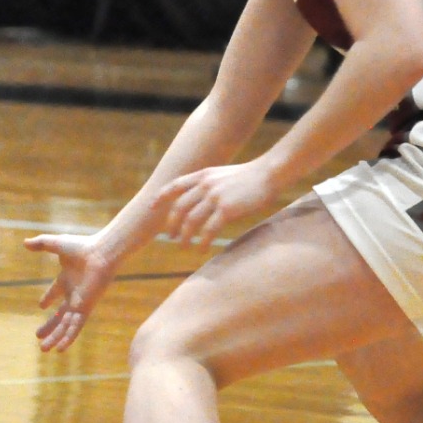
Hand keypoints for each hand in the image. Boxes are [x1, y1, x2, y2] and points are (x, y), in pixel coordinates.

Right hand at [22, 232, 120, 351]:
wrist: (101, 253)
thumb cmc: (82, 246)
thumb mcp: (56, 244)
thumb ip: (40, 243)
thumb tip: (24, 242)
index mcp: (67, 279)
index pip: (55, 292)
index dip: (48, 298)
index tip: (41, 305)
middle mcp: (74, 294)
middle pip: (59, 315)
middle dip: (49, 326)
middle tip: (38, 336)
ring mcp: (79, 303)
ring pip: (65, 325)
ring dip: (55, 338)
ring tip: (43, 349)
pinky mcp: (85, 309)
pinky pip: (75, 327)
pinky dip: (68, 338)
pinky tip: (60, 349)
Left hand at [154, 160, 280, 246]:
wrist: (270, 173)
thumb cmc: (251, 176)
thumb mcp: (223, 174)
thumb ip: (209, 183)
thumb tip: (200, 197)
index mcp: (203, 175)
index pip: (175, 185)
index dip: (161, 196)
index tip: (152, 207)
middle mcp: (205, 185)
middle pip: (180, 207)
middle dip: (172, 223)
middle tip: (170, 236)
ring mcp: (215, 197)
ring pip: (191, 221)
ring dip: (185, 236)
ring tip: (183, 247)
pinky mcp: (227, 210)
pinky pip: (209, 230)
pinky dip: (203, 242)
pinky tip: (202, 249)